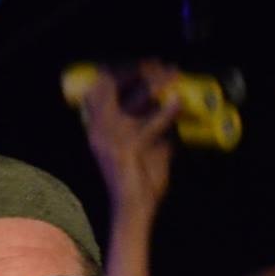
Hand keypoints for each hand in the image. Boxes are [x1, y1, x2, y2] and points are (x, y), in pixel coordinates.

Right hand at [80, 61, 181, 216]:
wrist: (133, 211)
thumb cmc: (141, 182)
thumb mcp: (147, 146)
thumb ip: (153, 124)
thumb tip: (173, 100)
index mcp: (96, 128)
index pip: (101, 85)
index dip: (125, 69)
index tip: (149, 63)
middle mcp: (98, 130)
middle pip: (112, 84)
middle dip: (139, 69)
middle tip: (163, 66)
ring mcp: (110, 140)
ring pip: (133, 98)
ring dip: (156, 83)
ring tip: (174, 76)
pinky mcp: (126, 151)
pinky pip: (150, 124)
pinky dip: (167, 112)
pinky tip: (178, 102)